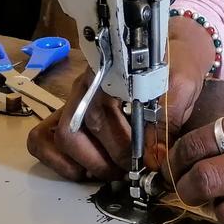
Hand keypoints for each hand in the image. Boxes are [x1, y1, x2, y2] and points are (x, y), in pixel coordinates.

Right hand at [27, 16, 216, 180]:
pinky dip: (60, 163)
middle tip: (132, 170)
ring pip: (60, 138)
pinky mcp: (65, 115)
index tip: (147, 159)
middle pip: (77, 131)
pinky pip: (41, 140)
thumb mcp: (182, 85)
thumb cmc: (174, 68)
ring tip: (115, 171)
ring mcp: (72, 100)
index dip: (123, 145)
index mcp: (109, 72)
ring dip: (87, 164)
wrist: (169, 53)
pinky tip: (89, 169)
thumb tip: (153, 155)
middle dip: (108, 160)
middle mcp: (85, 85)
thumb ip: (169, 116)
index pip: (102, 113)